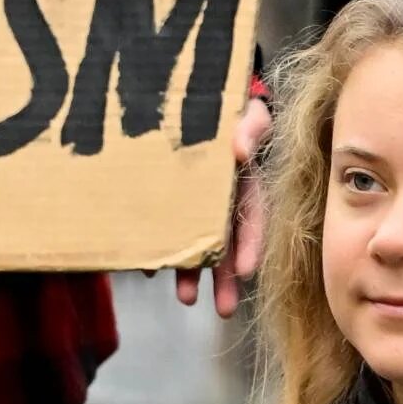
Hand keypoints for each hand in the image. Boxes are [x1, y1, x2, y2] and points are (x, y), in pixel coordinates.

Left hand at [170, 97, 272, 317]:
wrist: (189, 93)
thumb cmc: (226, 105)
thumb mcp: (247, 112)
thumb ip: (250, 127)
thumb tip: (239, 151)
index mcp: (245, 182)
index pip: (252, 218)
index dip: (250, 244)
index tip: (246, 271)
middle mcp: (223, 200)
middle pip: (227, 243)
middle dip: (226, 278)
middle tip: (225, 310)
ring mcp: (194, 204)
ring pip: (196, 242)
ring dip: (193, 273)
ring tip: (187, 301)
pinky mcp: (167, 202)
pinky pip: (164, 229)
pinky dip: (159, 248)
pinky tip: (150, 268)